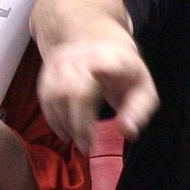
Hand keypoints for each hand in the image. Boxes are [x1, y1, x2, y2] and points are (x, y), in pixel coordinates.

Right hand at [36, 30, 157, 154]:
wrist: (101, 42)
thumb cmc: (126, 73)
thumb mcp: (144, 90)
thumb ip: (139, 111)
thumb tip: (127, 132)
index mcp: (111, 58)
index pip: (98, 73)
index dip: (88, 97)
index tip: (92, 131)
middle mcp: (82, 54)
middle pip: (72, 91)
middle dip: (78, 124)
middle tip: (87, 147)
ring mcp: (62, 59)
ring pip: (54, 94)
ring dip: (64, 123)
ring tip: (76, 141)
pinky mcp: (48, 67)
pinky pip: (44, 95)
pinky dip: (52, 117)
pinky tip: (64, 132)